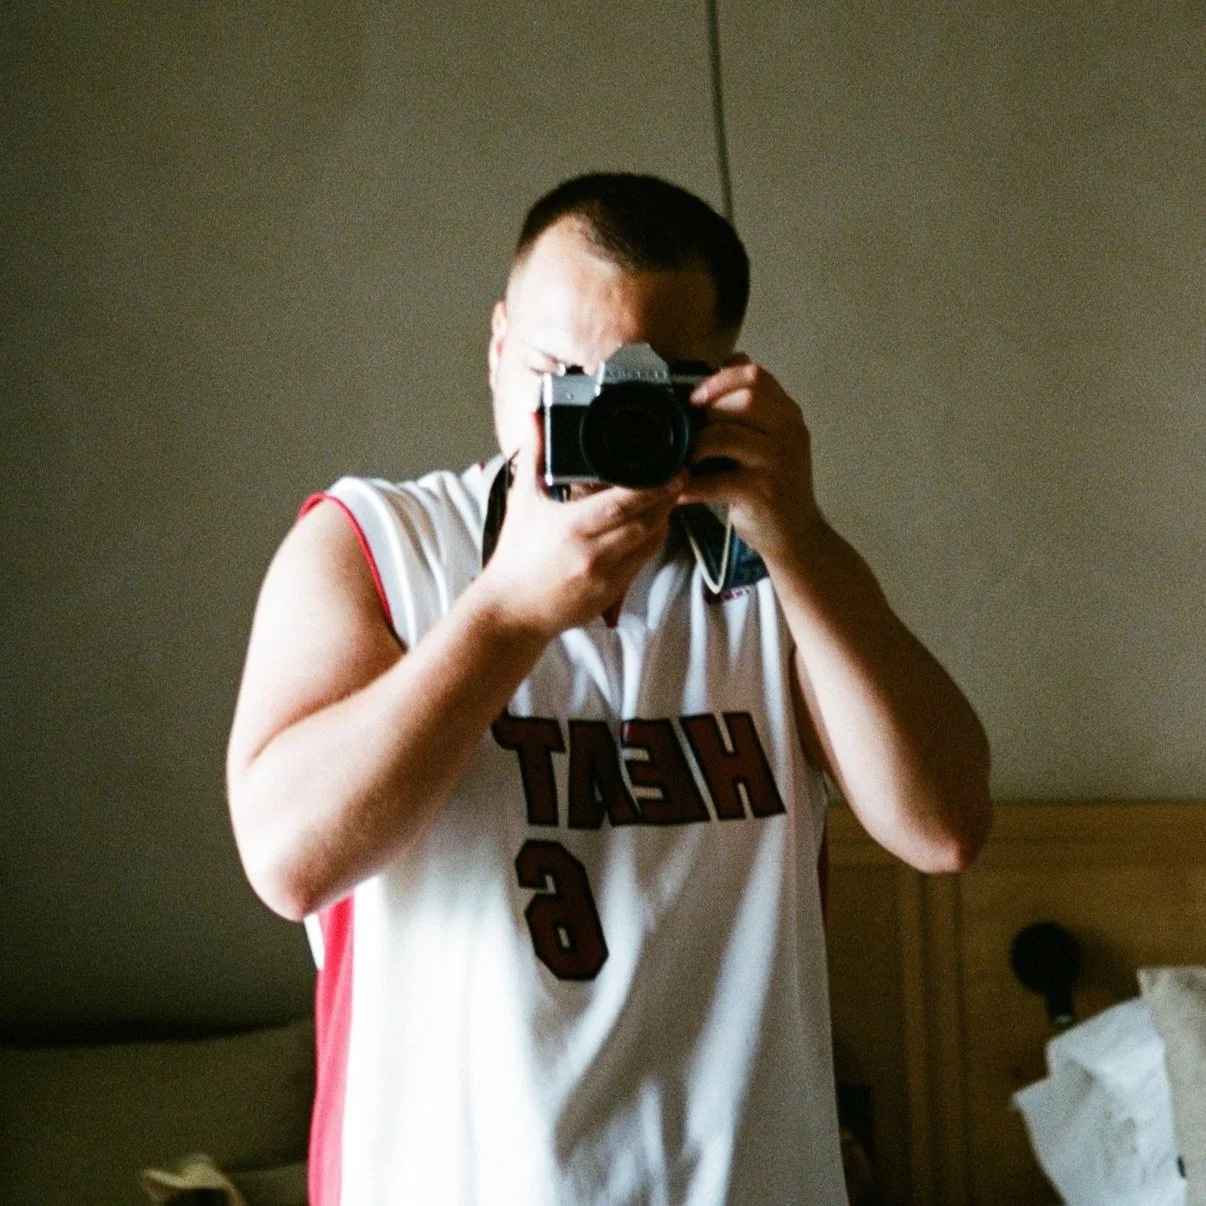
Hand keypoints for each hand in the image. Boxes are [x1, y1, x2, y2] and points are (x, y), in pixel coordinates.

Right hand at [477, 410, 684, 639]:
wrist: (512, 609)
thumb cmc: (516, 555)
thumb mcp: (523, 502)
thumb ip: (534, 456)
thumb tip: (534, 418)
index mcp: (574, 527)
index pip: (626, 503)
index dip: (656, 486)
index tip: (672, 469)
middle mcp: (596, 553)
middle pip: (647, 521)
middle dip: (667, 499)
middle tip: (679, 476)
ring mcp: (607, 576)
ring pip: (651, 542)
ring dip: (664, 519)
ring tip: (669, 497)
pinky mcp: (613, 593)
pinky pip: (643, 562)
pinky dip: (652, 541)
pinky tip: (652, 525)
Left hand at [680, 354, 822, 565]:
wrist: (797, 536)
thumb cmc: (772, 486)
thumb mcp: (770, 440)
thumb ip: (752, 405)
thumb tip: (730, 360)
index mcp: (788, 416)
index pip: (756, 376)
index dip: (720, 379)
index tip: (696, 397)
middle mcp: (790, 434)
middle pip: (745, 398)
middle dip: (709, 410)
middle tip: (691, 431)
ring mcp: (779, 463)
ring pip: (727, 435)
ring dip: (696, 445)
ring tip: (686, 460)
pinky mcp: (764, 493)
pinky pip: (717, 480)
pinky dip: (693, 485)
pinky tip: (681, 490)